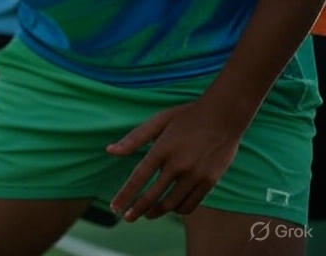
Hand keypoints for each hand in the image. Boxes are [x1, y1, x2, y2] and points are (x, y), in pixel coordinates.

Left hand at [107, 100, 241, 220]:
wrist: (224, 116)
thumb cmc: (185, 117)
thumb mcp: (158, 121)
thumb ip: (133, 139)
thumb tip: (109, 151)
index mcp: (162, 148)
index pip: (139, 177)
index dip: (125, 195)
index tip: (114, 208)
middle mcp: (179, 164)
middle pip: (153, 196)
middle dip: (137, 210)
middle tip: (126, 218)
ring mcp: (196, 174)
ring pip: (172, 204)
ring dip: (156, 212)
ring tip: (146, 214)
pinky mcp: (210, 181)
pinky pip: (191, 204)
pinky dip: (177, 209)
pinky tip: (169, 207)